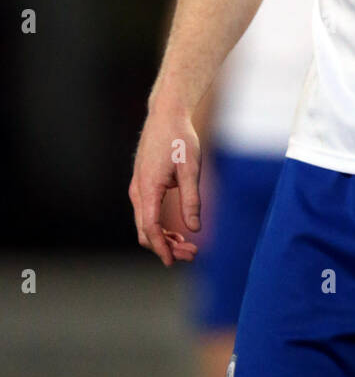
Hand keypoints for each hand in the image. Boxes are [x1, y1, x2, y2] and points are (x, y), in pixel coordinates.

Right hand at [129, 107, 201, 265]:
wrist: (166, 115)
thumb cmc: (180, 138)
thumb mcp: (191, 168)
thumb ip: (191, 199)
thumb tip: (194, 228)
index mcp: (148, 188)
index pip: (150, 227)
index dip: (161, 247)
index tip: (173, 261)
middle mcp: (138, 191)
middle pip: (146, 230)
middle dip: (166, 246)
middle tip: (192, 254)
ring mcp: (138, 188)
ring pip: (145, 223)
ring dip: (164, 238)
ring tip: (188, 246)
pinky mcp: (143, 184)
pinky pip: (147, 213)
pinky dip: (160, 226)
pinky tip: (178, 231)